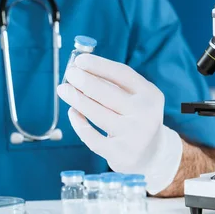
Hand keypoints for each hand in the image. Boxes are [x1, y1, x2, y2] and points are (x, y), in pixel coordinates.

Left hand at [57, 54, 182, 193]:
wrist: (151, 153)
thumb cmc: (134, 118)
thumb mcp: (134, 98)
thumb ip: (111, 85)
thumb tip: (80, 70)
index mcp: (150, 94)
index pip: (122, 74)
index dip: (99, 65)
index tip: (79, 60)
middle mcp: (145, 114)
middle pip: (108, 93)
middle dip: (84, 81)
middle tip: (70, 74)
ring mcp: (133, 135)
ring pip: (97, 114)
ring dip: (76, 99)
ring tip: (63, 89)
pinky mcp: (120, 153)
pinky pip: (92, 137)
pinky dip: (78, 123)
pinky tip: (72, 112)